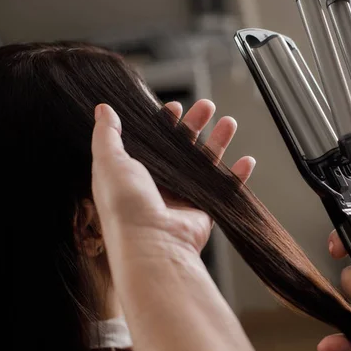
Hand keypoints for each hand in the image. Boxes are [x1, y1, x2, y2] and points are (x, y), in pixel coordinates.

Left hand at [93, 99, 255, 253]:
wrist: (153, 244)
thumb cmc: (126, 206)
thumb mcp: (109, 162)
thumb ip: (107, 135)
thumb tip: (103, 110)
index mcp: (133, 173)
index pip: (151, 141)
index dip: (164, 122)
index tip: (175, 107)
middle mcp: (157, 185)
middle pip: (181, 147)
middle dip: (195, 124)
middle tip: (206, 106)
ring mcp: (182, 198)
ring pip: (204, 163)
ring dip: (218, 142)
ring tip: (229, 122)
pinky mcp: (202, 211)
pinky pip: (223, 189)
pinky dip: (236, 176)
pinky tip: (247, 160)